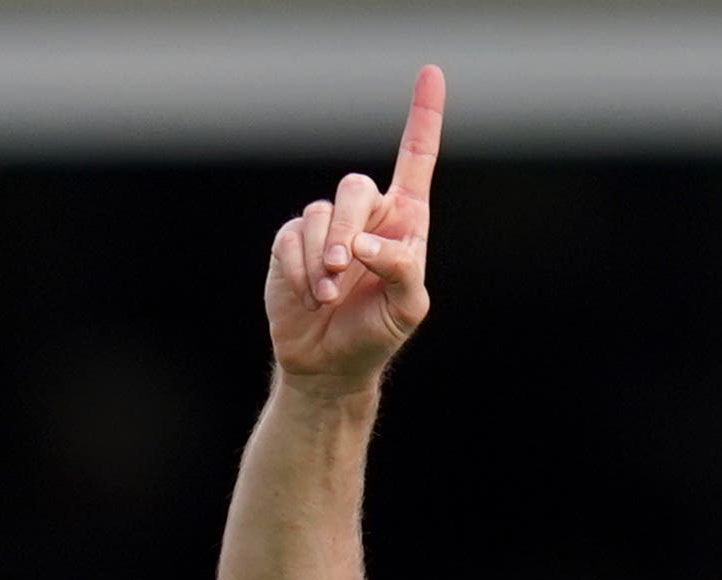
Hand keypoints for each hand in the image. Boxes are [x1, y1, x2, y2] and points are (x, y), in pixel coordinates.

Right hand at [266, 66, 445, 388]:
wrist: (329, 363)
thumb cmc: (376, 333)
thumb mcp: (407, 309)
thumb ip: (400, 269)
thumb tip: (363, 244)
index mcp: (405, 223)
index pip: (415, 159)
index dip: (423, 117)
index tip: (431, 74)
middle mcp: (366, 217)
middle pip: (355, 188)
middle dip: (347, 227)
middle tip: (342, 264)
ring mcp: (325, 226)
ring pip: (320, 212)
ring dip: (321, 257)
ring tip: (327, 295)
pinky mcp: (291, 241)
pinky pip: (291, 237)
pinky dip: (299, 269)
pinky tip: (310, 295)